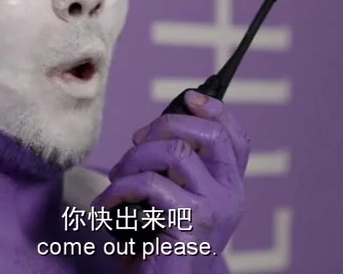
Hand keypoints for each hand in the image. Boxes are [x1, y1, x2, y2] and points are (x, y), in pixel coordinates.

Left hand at [93, 90, 248, 272]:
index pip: (236, 138)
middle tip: (136, 143)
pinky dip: (119, 190)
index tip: (187, 99)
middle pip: (209, 135)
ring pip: (176, 152)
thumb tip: (158, 127)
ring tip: (117, 178)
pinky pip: (150, 184)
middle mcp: (231, 196)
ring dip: (135, 157)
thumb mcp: (173, 198)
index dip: (214, 110)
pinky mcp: (190, 223)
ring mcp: (214, 209)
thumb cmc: (157, 244)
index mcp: (230, 187)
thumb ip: (176, 168)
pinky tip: (106, 207)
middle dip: (165, 126)